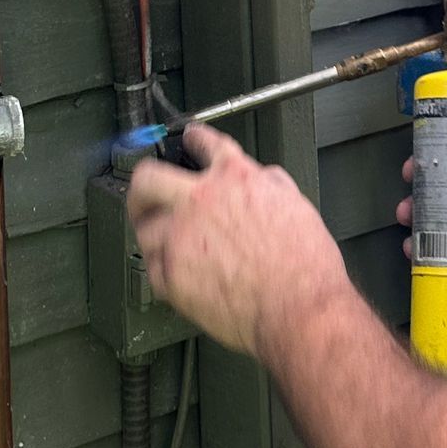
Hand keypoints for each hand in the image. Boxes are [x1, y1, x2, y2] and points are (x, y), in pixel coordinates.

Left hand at [125, 125, 352, 364]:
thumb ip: (271, 184)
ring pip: (144, 228)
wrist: (299, 308)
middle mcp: (199, 201)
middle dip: (142, 184)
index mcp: (233, 178)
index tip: (190, 140)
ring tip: (164, 242)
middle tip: (146, 193)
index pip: (205, 143)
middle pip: (147, 178)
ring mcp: (181, 238)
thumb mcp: (296, 205)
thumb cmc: (304, 266)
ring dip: (154, 234)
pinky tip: (174, 272)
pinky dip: (163, 270)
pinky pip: (153, 269)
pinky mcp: (172, 276)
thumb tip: (263, 179)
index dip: (195, 139)